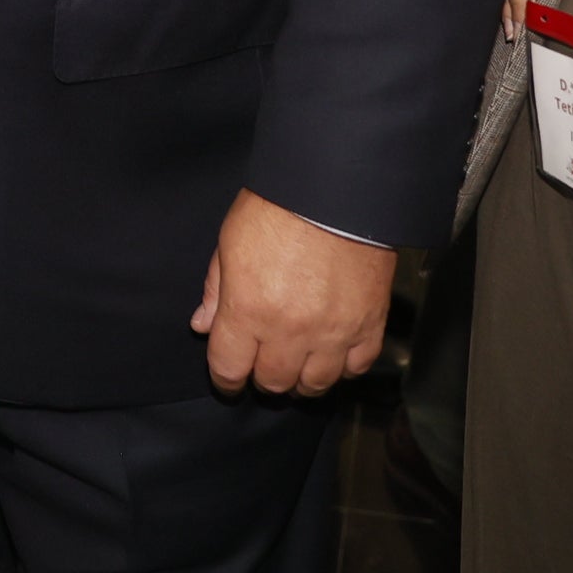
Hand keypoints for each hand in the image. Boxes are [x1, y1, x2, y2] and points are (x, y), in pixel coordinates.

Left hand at [191, 188, 394, 395]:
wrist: (337, 188)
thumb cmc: (278, 206)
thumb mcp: (230, 242)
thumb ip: (216, 289)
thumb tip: (203, 325)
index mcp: (248, 310)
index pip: (229, 369)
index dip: (225, 379)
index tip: (229, 378)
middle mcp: (289, 331)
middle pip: (273, 382)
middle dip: (262, 378)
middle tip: (264, 363)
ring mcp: (333, 332)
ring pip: (315, 384)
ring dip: (302, 379)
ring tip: (298, 364)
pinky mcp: (369, 324)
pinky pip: (357, 367)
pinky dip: (344, 367)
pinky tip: (334, 354)